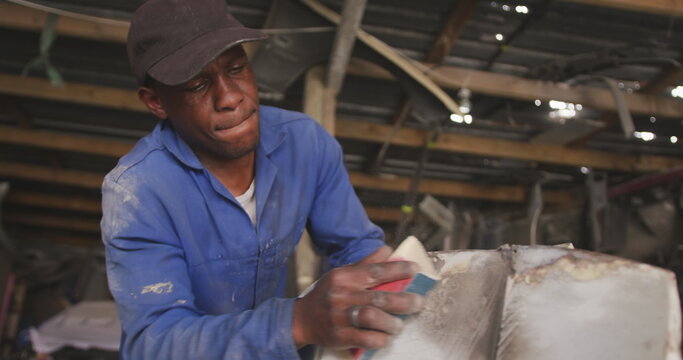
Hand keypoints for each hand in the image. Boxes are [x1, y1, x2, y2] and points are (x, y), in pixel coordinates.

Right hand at [292, 246, 424, 348]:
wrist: (303, 320)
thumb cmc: (328, 294)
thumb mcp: (342, 274)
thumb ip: (365, 263)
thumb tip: (387, 250)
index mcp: (343, 277)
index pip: (374, 271)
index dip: (397, 270)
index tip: (414, 270)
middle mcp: (341, 295)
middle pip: (378, 297)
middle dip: (403, 301)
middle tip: (418, 302)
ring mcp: (339, 317)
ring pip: (372, 318)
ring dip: (391, 322)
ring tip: (400, 324)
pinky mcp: (339, 336)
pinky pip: (365, 339)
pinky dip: (380, 339)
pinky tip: (386, 337)